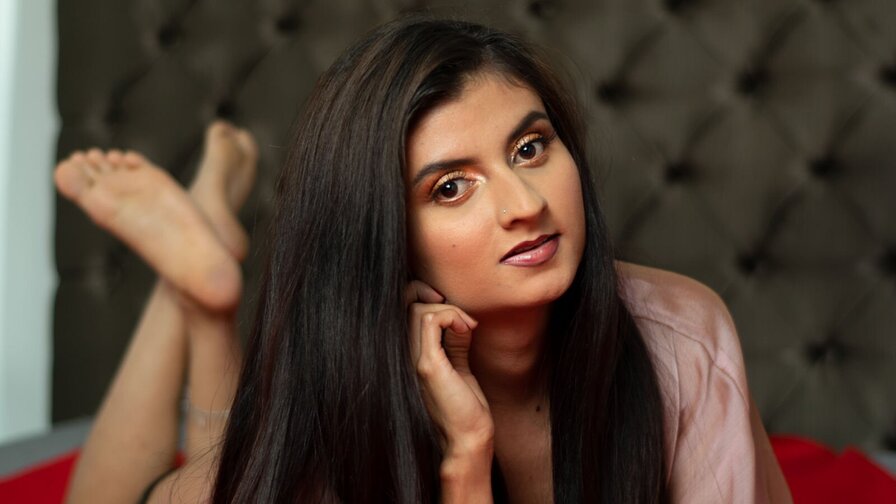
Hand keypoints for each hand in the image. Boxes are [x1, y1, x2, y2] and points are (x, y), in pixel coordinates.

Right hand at [405, 281, 493, 457]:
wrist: (467, 439)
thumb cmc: (465, 407)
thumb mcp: (458, 365)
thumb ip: (453, 340)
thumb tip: (458, 316)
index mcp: (409, 354)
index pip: (403, 309)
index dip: (422, 296)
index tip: (451, 307)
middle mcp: (404, 355)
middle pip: (407, 303)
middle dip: (435, 297)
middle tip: (461, 316)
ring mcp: (412, 359)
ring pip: (418, 309)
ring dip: (449, 309)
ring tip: (468, 327)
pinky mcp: (426, 365)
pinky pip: (430, 321)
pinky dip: (452, 316)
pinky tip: (467, 329)